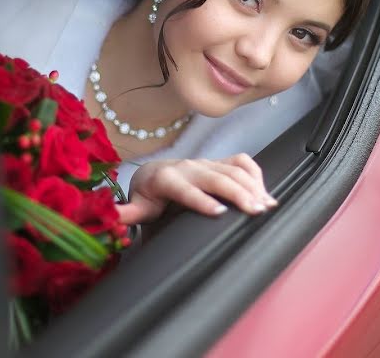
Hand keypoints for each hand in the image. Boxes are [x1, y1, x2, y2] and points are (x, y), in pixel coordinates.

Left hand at [115, 153, 277, 224]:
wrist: (155, 173)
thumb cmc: (147, 196)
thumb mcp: (136, 207)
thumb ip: (126, 214)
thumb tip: (113, 218)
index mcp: (166, 179)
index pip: (185, 189)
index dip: (202, 200)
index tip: (219, 213)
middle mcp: (189, 167)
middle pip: (217, 177)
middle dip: (238, 192)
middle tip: (256, 211)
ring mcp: (206, 162)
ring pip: (233, 168)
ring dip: (252, 185)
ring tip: (267, 205)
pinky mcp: (219, 162)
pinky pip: (241, 162)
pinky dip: (256, 175)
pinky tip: (266, 193)